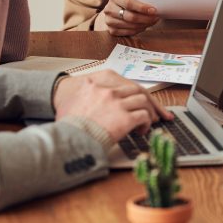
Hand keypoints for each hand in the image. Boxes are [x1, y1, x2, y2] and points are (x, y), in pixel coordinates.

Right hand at [54, 70, 171, 139]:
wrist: (67, 139)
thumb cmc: (67, 125)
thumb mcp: (71, 104)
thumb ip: (85, 98)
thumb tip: (92, 105)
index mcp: (96, 84)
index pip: (122, 84)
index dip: (134, 93)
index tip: (140, 99)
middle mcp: (108, 91)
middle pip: (137, 90)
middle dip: (149, 101)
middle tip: (156, 111)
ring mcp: (117, 103)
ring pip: (143, 101)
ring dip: (149, 112)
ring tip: (148, 121)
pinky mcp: (125, 118)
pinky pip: (144, 116)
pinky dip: (146, 123)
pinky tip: (141, 130)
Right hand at [99, 0, 159, 35]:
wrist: (117, 9)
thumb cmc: (129, 2)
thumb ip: (141, 0)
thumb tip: (155, 8)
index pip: (129, 3)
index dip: (142, 8)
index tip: (154, 10)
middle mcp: (109, 9)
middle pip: (130, 16)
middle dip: (146, 18)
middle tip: (156, 18)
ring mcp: (109, 21)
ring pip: (130, 26)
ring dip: (144, 25)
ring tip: (152, 22)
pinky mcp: (112, 30)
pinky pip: (128, 32)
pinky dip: (139, 30)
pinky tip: (144, 26)